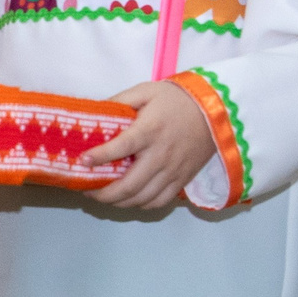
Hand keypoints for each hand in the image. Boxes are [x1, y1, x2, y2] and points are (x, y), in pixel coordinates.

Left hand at [83, 79, 216, 209]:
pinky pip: (160, 201)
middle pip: (129, 185)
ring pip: (142, 198)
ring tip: (103, 196)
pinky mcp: (183, 179)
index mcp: (150, 131)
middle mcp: (161, 155)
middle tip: (86, 190)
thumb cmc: (176, 99)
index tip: (82, 162)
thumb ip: (119, 101)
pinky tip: (128, 199)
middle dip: (103, 193)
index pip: (121, 148)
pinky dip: (141, 204)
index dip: (99, 157)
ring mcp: (173, 171)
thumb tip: (93, 113)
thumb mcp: (145, 91)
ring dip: (118, 202)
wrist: (216, 109)